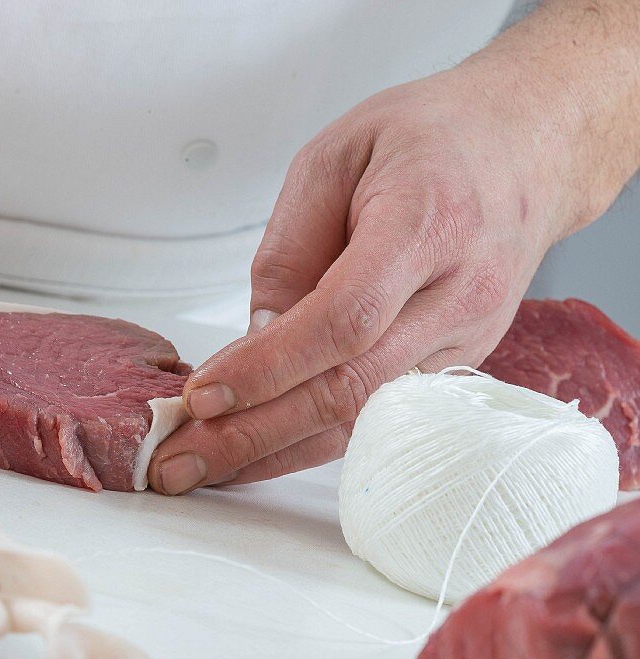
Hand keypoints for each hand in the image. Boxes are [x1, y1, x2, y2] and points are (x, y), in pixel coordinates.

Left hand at [148, 7, 639, 494]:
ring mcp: (471, 337)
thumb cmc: (430, 138)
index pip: (342, 320)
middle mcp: (460, 293)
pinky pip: (382, 415)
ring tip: (204, 470)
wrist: (529, 145)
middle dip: (254, 433)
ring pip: (366, 419)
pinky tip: (262, 453)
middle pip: (351, 388)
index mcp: (427, 224)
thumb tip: (253, 340)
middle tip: (179, 461)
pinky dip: (315, 440)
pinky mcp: (463, 363)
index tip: (203, 394)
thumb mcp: (334, 157)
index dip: (268, 367)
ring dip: (277, 453)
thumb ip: (289, 250)